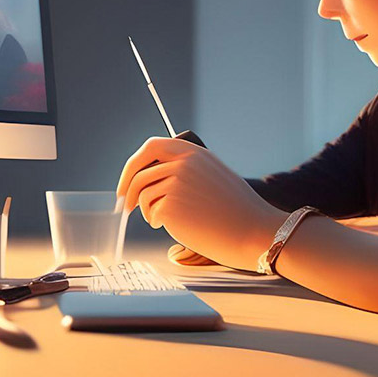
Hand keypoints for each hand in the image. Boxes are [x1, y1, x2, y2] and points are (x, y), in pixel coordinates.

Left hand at [116, 137, 284, 271]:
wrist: (252, 230)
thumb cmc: (236, 208)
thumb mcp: (212, 174)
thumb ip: (186, 169)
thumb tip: (154, 176)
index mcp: (194, 152)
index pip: (152, 146)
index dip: (135, 162)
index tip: (129, 178)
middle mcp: (183, 163)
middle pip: (139, 172)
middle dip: (127, 188)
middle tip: (126, 203)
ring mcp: (175, 183)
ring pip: (144, 195)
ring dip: (148, 210)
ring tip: (164, 220)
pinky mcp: (170, 205)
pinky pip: (151, 212)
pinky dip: (157, 221)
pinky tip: (176, 226)